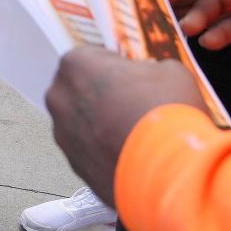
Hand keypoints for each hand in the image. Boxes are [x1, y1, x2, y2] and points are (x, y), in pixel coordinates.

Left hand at [46, 48, 205, 205]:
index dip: (118, 68)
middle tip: (137, 106)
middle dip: (105, 96)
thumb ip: (150, 69)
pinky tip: (133, 155)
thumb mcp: (170, 71)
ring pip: (84, 124)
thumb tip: (151, 77)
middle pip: (82, 90)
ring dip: (104, 126)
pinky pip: (90, 152)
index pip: (93, 57)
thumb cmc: (166, 112)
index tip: (135, 78)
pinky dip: (106, 153)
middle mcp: (60, 98)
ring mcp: (63, 136)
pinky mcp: (74, 167)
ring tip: (138, 135)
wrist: (170, 173)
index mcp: (76, 64)